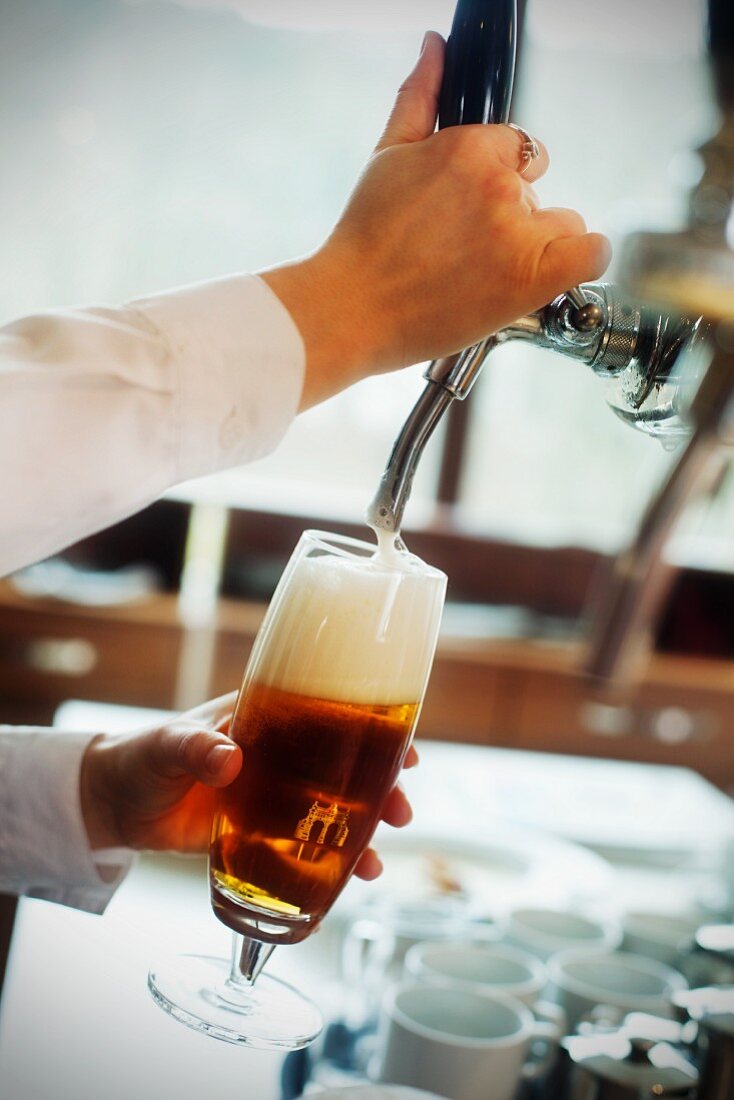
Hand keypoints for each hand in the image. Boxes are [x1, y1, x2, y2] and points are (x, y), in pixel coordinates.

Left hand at [80, 692, 415, 880]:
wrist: (112, 803)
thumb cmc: (142, 756)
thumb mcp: (169, 744)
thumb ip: (197, 748)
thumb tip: (231, 759)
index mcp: (265, 718)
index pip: (331, 715)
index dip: (374, 726)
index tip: (405, 744)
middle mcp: (279, 755)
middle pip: (345, 767)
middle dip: (381, 787)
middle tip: (400, 810)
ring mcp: (272, 796)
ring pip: (333, 810)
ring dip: (363, 831)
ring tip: (378, 859)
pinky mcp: (257, 833)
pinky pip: (303, 848)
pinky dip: (327, 865)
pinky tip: (346, 885)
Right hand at [261, 31, 610, 409]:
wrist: (352, 308)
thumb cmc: (365, 243)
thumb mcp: (387, 155)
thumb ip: (419, 96)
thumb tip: (433, 47)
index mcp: (468, 148)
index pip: (518, 147)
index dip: (500, 178)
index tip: (476, 209)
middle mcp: (498, 185)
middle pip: (537, 188)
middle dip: (513, 213)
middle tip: (472, 247)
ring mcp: (517, 232)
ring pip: (564, 224)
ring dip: (539, 244)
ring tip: (490, 272)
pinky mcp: (531, 278)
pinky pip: (591, 254)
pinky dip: (581, 260)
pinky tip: (547, 273)